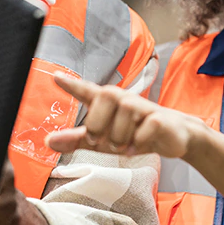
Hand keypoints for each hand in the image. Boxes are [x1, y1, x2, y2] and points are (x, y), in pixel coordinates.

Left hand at [45, 73, 204, 158]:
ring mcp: (144, 108)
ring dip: (120, 135)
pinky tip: (136, 147)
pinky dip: (138, 141)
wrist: (175, 137)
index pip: (88, 90)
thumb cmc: (135, 134)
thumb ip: (78, 139)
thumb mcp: (104, 141)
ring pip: (126, 111)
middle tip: (100, 140)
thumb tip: (48, 141)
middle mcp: (124, 101)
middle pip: (106, 94)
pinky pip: (145, 127)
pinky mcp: (160, 119)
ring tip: (123, 146)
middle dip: (98, 122)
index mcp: (108, 105)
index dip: (72, 84)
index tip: (56, 77)